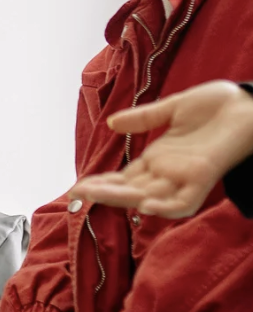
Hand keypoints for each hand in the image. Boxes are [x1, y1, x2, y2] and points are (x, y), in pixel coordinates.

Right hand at [70, 81, 252, 217]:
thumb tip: (112, 124)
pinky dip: (165, 207)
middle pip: (131, 190)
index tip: (77, 186)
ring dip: (122, 199)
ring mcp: (185, 176)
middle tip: (76, 193)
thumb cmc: (219, 105)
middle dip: (103, 193)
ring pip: (148, 197)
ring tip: (95, 195)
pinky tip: (145, 205)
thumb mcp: (174, 108)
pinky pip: (183, 201)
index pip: (125, 178)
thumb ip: (144, 118)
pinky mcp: (204, 177)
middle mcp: (169, 172)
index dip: (102, 183)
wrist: (251, 104)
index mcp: (160, 158)